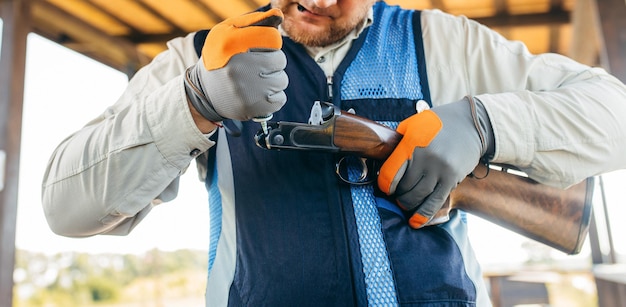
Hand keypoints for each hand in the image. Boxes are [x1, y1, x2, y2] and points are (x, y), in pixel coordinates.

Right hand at [184, 9, 287, 122]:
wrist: (205, 92)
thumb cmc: (221, 59)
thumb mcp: (228, 33)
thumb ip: (252, 22)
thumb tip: (278, 15)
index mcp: (234, 48)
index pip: (274, 44)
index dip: (270, 49)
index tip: (261, 53)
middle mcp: (240, 69)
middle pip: (279, 62)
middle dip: (273, 64)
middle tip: (258, 68)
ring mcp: (247, 91)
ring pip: (281, 82)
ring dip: (273, 81)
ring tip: (257, 82)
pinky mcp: (252, 108)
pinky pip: (280, 100)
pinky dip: (273, 98)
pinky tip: (259, 95)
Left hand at [378, 96, 493, 227]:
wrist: (471, 124)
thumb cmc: (438, 123)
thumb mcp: (413, 124)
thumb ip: (399, 141)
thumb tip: (382, 158)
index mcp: (412, 142)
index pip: (391, 173)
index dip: (384, 185)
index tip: (384, 188)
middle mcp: (426, 158)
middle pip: (404, 187)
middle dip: (397, 195)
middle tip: (397, 195)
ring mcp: (440, 170)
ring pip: (417, 197)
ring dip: (408, 204)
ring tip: (405, 202)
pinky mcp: (452, 179)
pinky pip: (435, 202)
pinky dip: (423, 214)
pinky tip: (415, 222)